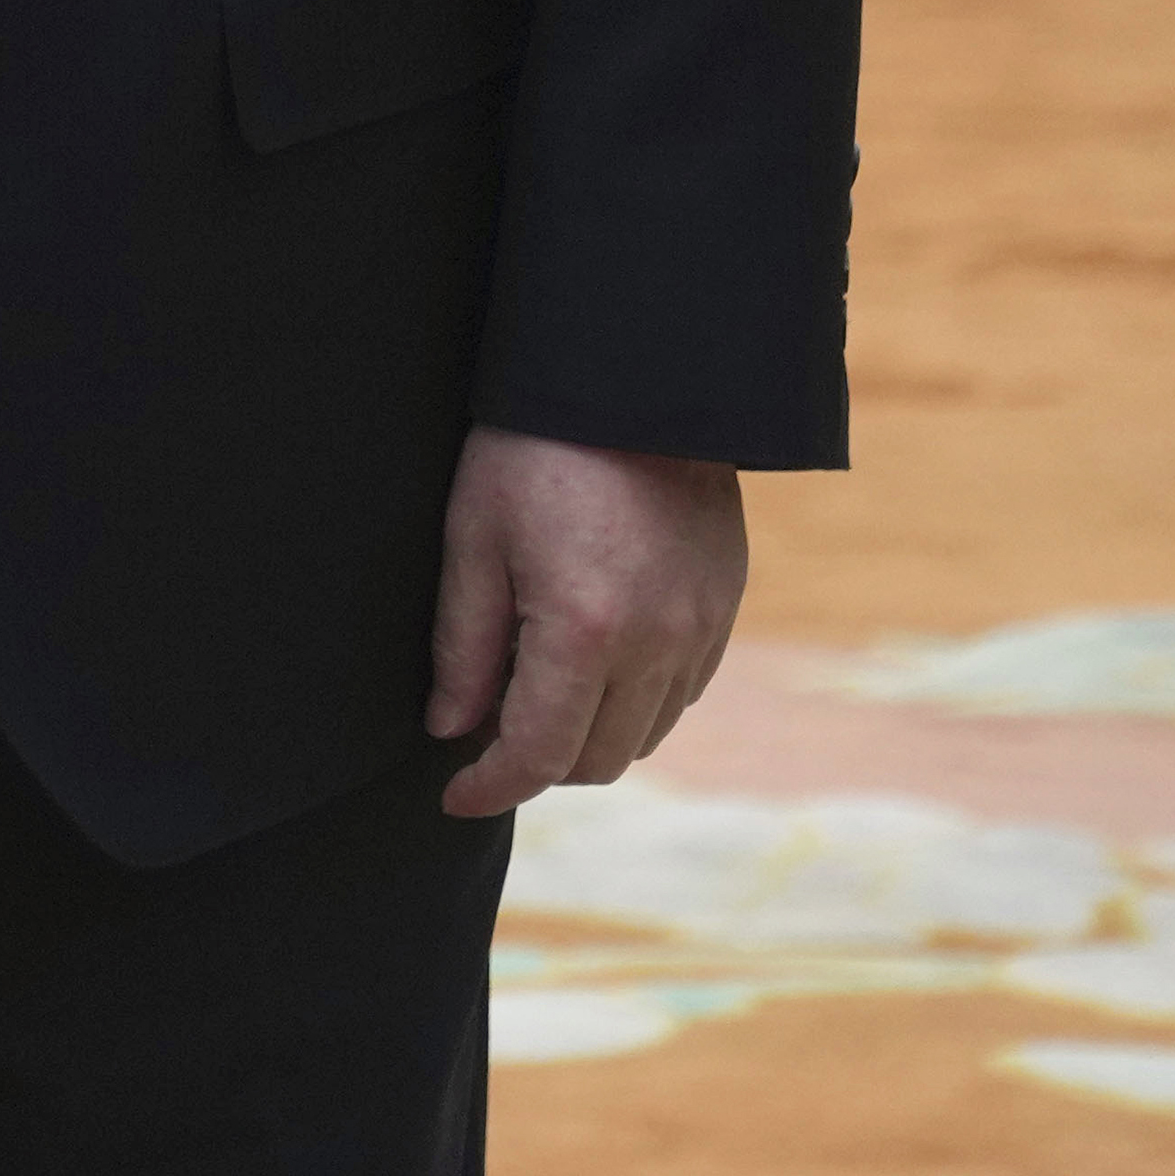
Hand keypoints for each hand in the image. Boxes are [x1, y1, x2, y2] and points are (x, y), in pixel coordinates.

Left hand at [427, 428, 746, 819]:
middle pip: (596, 759)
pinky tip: (595, 662)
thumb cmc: (534, 449)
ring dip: (589, 735)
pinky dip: (637, 701)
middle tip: (485, 729)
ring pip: (644, 734)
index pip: (539, 754)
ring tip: (536, 690)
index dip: (490, 787)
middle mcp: (656, 645)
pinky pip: (683, 691)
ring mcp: (701, 629)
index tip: (454, 796)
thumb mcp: (473, 537)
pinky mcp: (725, 607)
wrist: (636, 380)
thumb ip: (461, 645)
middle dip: (537, 763)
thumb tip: (450, 728)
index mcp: (584, 631)